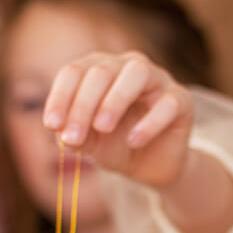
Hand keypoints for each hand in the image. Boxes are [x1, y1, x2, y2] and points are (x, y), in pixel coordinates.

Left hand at [42, 51, 193, 187]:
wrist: (152, 166)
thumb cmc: (118, 146)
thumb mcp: (92, 144)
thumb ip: (77, 135)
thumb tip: (62, 132)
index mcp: (99, 70)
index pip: (74, 72)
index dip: (60, 97)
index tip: (52, 126)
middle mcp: (127, 66)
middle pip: (101, 71)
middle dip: (83, 104)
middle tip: (73, 137)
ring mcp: (157, 79)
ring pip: (137, 72)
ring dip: (115, 99)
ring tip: (103, 128)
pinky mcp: (181, 99)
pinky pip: (167, 103)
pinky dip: (149, 122)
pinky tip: (133, 142)